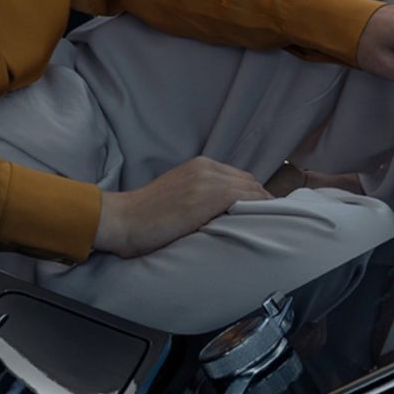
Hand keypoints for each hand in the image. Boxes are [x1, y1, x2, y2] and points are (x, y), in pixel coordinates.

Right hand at [94, 157, 268, 258]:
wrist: (123, 220)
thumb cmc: (145, 217)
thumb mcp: (178, 196)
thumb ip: (201, 197)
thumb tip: (224, 214)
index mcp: (199, 165)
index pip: (240, 178)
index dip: (254, 196)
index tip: (261, 214)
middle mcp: (206, 167)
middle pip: (250, 182)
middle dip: (263, 201)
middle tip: (271, 224)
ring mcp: (207, 180)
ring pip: (251, 189)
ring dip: (263, 207)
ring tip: (271, 227)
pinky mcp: (208, 195)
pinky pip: (246, 198)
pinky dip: (259, 209)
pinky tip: (262, 225)